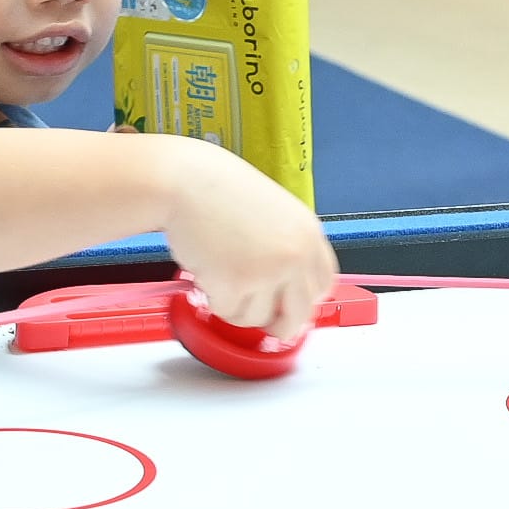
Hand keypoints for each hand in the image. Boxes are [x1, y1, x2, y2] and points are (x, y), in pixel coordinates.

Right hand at [160, 140, 339, 341]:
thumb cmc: (220, 191)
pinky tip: (206, 269)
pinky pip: (227, 312)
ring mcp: (267, 272)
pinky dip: (213, 299)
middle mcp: (295, 256)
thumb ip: (286, 248)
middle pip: (299, 314)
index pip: (322, 286)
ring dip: (237, 306)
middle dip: (281, 327)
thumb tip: (284, 292)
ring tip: (220, 272)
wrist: (185, 181)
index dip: (305, 302)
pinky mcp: (235, 285)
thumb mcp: (274, 214)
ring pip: (258, 318)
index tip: (291, 309)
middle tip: (266, 327)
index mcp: (308, 236)